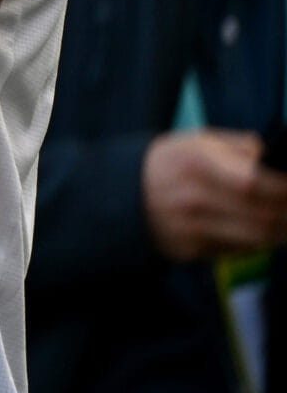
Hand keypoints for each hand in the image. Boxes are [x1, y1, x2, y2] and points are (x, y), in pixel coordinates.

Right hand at [144, 129, 286, 260]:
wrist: (122, 194)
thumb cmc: (171, 163)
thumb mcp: (196, 141)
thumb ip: (240, 147)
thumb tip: (278, 161)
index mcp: (194, 162)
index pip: (252, 182)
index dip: (283, 188)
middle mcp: (191, 198)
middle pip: (261, 215)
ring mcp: (190, 228)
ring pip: (257, 238)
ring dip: (282, 231)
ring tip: (286, 220)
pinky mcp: (190, 250)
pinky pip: (240, 250)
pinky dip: (260, 242)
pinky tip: (264, 231)